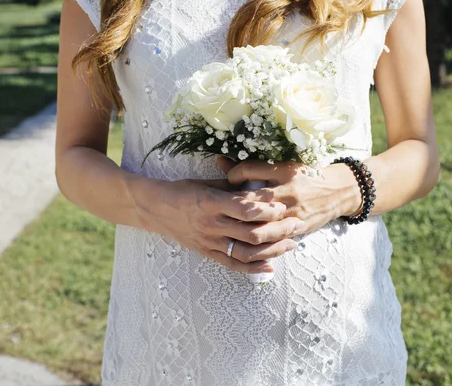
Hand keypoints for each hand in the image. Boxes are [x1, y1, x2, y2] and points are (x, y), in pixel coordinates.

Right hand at [130, 177, 302, 273]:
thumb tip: (261, 182)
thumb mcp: (207, 182)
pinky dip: (253, 269)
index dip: (268, 210)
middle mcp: (211, 224)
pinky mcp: (207, 253)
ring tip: (291, 245)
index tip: (283, 207)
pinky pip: (232, 264)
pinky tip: (270, 267)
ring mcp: (209, 242)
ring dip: (272, 250)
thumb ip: (234, 185)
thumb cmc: (183, 190)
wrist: (155, 209)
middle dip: (278, 230)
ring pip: (246, 252)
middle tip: (297, 225)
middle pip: (251, 233)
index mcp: (212, 203)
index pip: (246, 209)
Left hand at [216, 157, 362, 235]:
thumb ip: (250, 168)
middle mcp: (288, 192)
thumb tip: (219, 162)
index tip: (227, 180)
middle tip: (219, 211)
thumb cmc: (305, 177)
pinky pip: (273, 241)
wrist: (337, 192)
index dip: (232, 175)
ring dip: (241, 230)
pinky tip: (242, 244)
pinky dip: (257, 244)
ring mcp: (293, 213)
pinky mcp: (297, 229)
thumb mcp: (281, 167)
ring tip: (227, 229)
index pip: (249, 171)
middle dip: (232, 208)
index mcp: (283, 172)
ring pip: (261, 228)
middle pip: (251, 203)